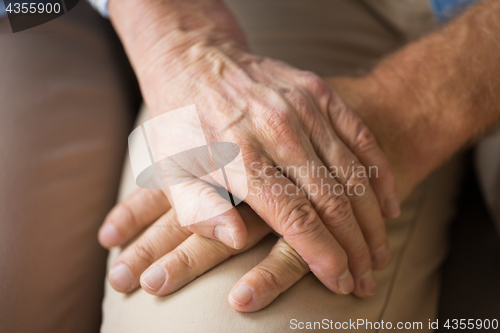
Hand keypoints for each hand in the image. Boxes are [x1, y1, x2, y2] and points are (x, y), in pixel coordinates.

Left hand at [106, 0, 399, 295]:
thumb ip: (198, 208)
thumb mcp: (169, 168)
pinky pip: (361, 138)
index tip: (340, 282)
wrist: (195, 57)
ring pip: (353, 173)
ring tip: (380, 253)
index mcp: (239, 157)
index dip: (322, 255)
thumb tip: (234, 241)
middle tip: (366, 279)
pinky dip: (381, 175)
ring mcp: (303, 107)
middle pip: (332, 200)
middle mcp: (277, 130)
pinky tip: (390, 206)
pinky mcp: (319, 92)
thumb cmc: (181, 122)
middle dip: (354, 247)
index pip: (294, 217)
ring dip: (372, 220)